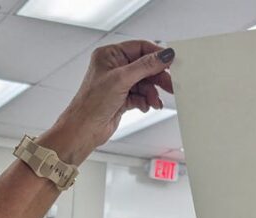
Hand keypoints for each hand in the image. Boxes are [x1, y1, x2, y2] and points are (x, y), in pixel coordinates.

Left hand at [50, 41, 173, 154]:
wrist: (83, 131)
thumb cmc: (91, 104)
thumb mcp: (121, 80)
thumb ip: (146, 66)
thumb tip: (164, 55)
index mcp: (109, 55)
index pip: (139, 48)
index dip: (156, 55)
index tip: (171, 61)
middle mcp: (113, 67)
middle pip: (145, 66)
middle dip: (157, 77)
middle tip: (171, 85)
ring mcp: (117, 83)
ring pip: (144, 83)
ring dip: (152, 93)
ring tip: (155, 102)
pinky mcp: (121, 98)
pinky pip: (140, 95)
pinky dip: (146, 101)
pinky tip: (146, 106)